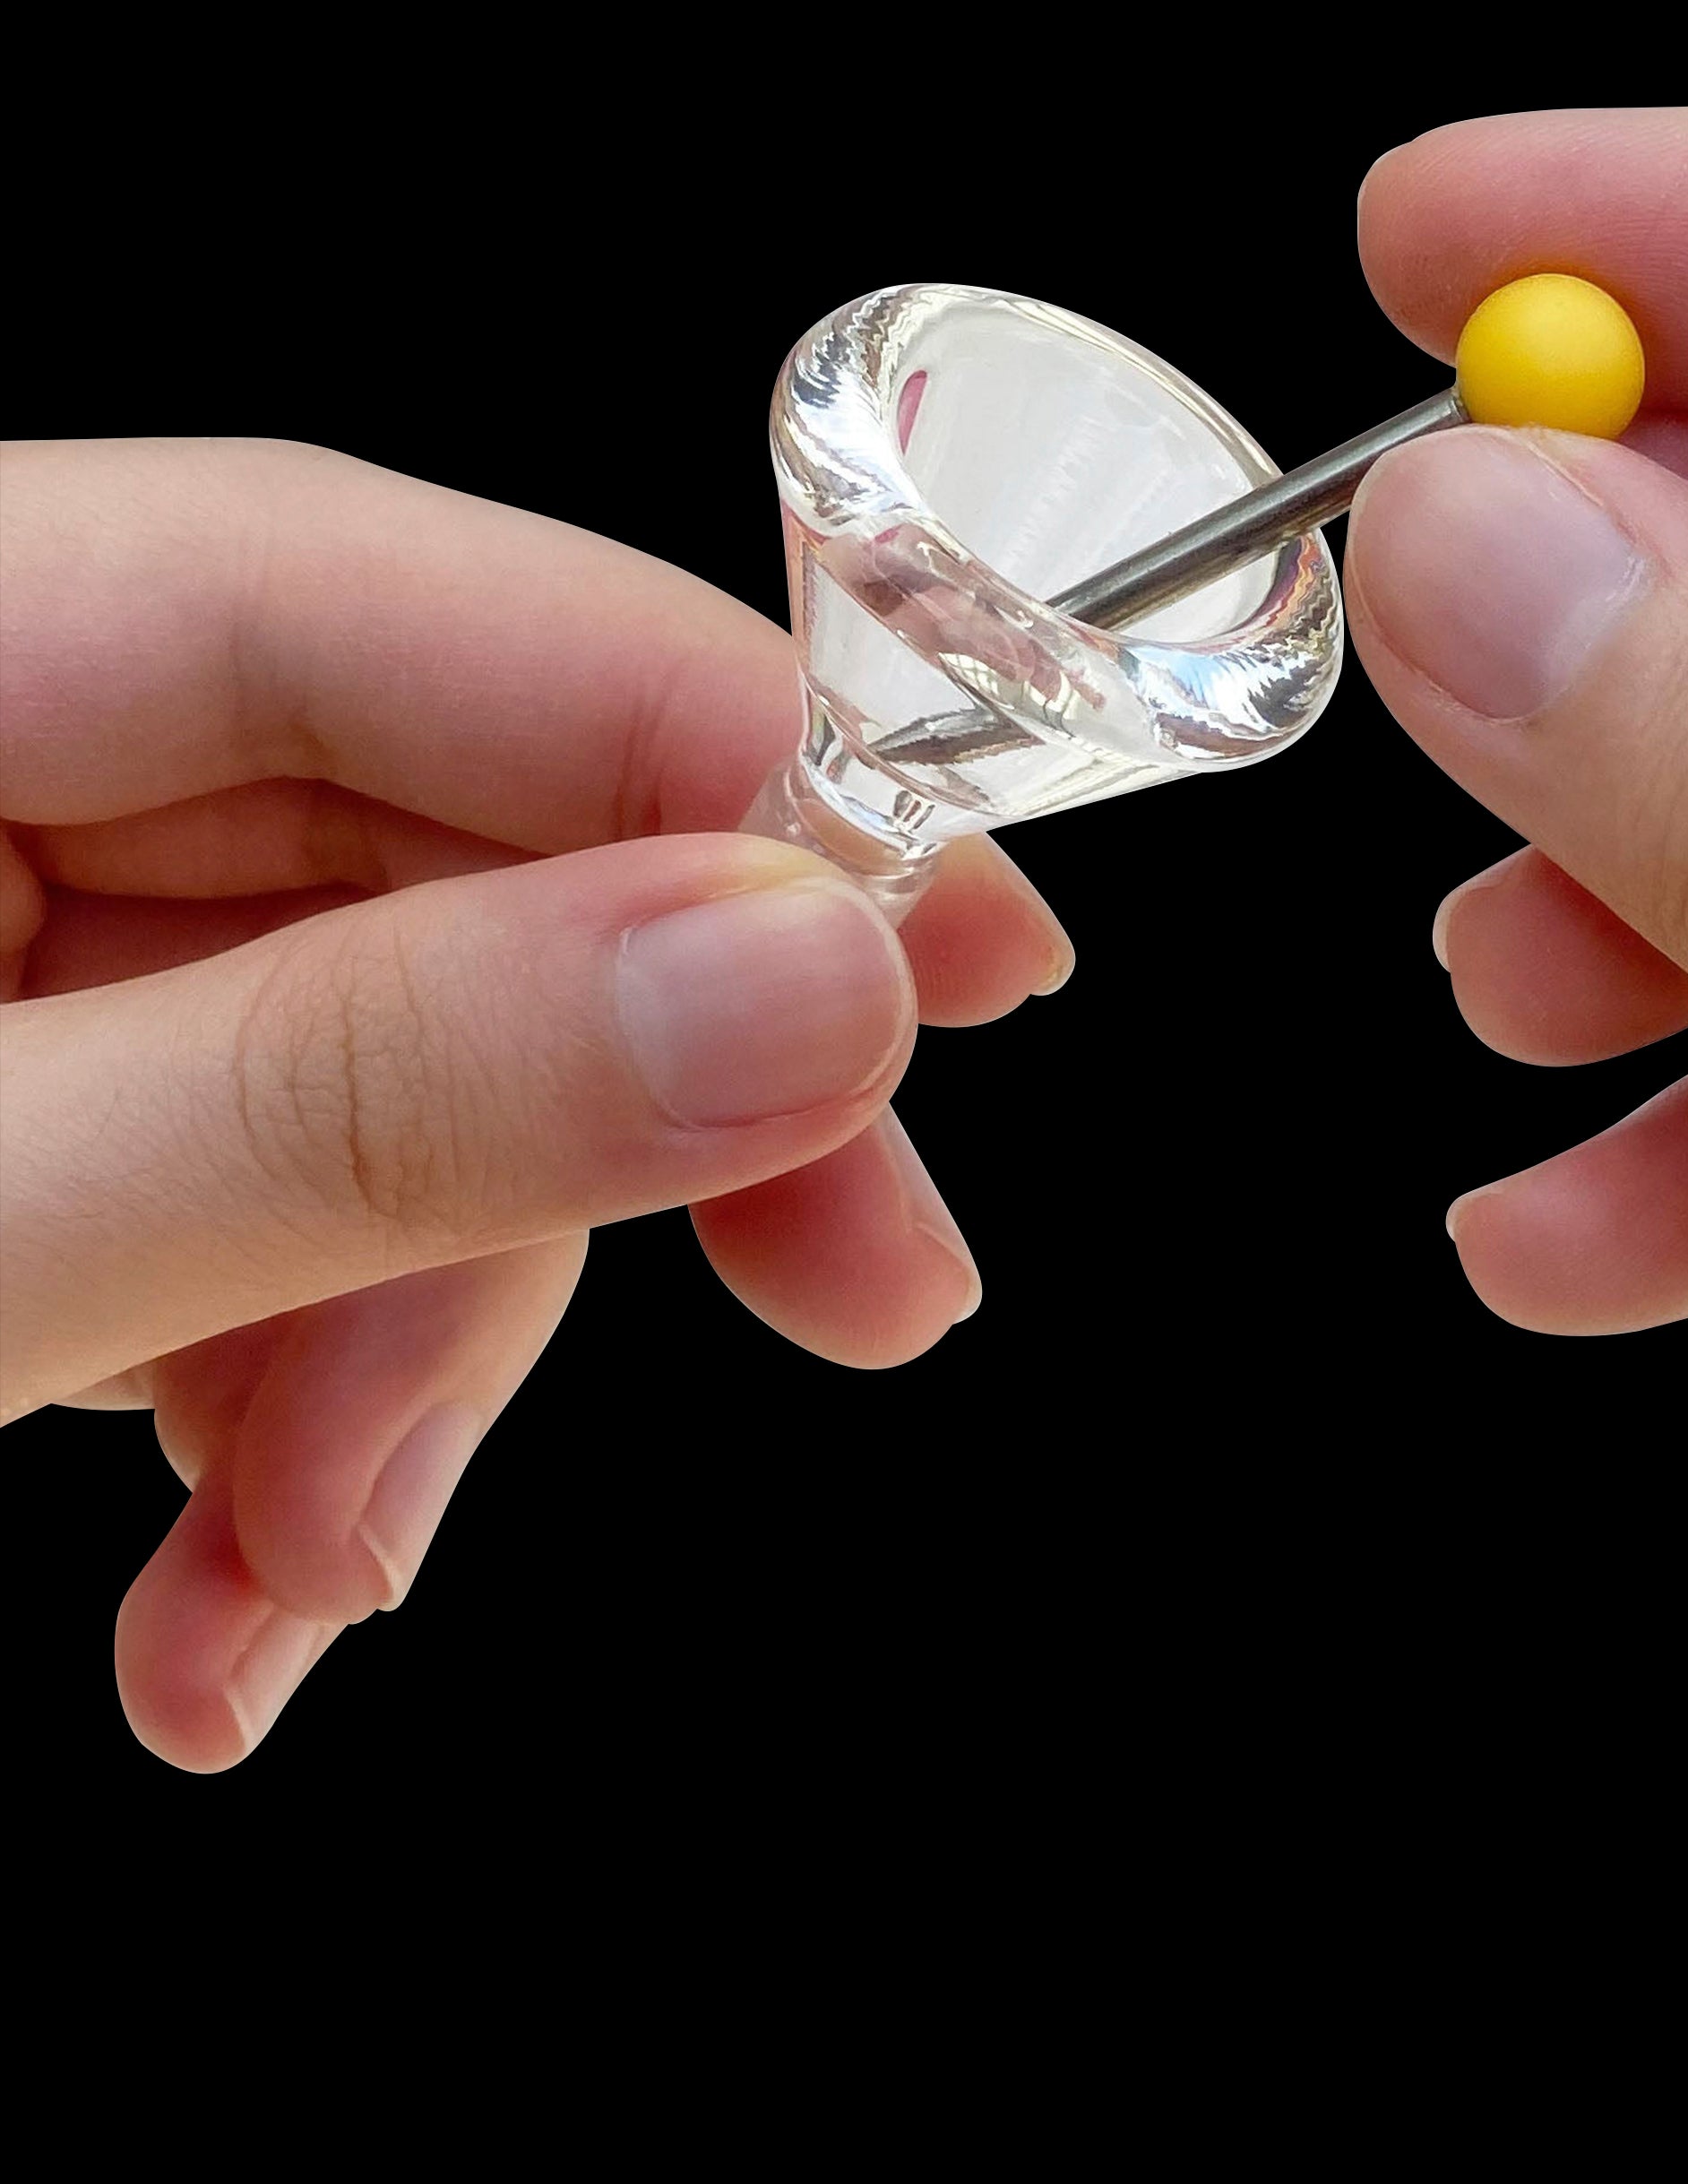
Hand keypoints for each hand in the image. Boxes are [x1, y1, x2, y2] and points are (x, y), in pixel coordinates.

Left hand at [0, 439, 1070, 1769]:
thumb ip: (358, 1095)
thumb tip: (798, 979)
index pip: (371, 589)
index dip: (716, 744)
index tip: (974, 943)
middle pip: (410, 845)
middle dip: (585, 1142)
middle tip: (861, 1296)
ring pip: (350, 1058)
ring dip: (391, 1354)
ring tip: (305, 1594)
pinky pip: (231, 1181)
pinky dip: (266, 1394)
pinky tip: (218, 1593)